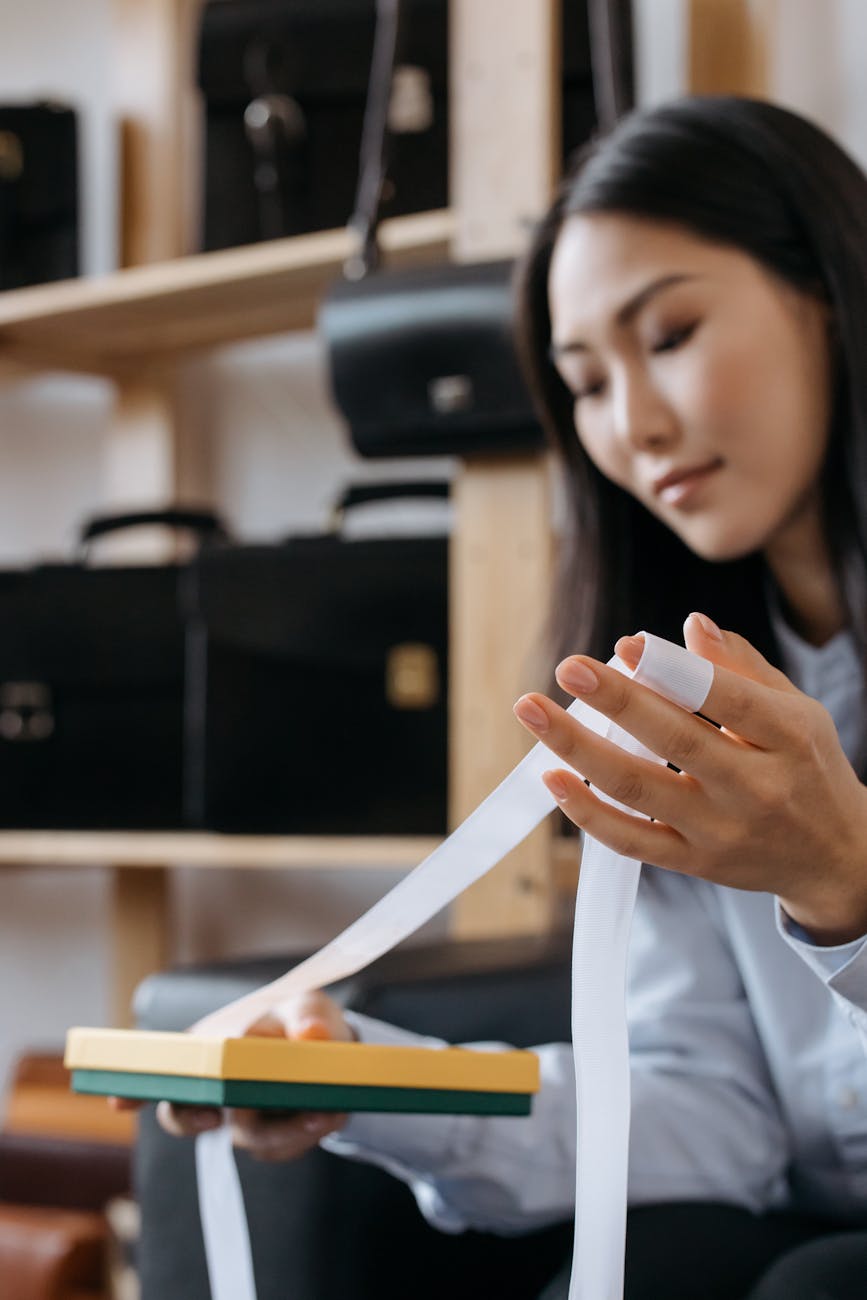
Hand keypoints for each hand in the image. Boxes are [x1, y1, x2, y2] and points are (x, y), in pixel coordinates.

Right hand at [156, 989, 355, 1159]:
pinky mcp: (268, 1137)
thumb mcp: (309, 1006)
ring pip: (246, 1137)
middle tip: (241, 1111)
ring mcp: (238, 1116)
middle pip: (189, 1116)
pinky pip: (277, 1149)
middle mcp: (212, 1085)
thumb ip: (309, 1016)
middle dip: (219, 1118)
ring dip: (287, 1129)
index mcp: (208, 1045)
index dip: (136, 1085)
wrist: (333, 1050)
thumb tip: (310, 1033)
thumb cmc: (303, 1019)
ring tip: (327, 1111)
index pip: (163, 1067)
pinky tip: (331, 1115)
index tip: (118, 1099)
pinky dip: (305, 1135)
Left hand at [513, 611, 866, 944]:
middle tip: (568, 667)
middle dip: (617, 701)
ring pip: (641, 790)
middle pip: (677, 742)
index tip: (624, 644)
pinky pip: (632, 841)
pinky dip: (588, 813)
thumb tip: (688, 626)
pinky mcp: (695, 863)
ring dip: (579, 749)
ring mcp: (722, 831)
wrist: (836, 859)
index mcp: (789, 738)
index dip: (674, 670)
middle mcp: (756, 788)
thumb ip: (740, 668)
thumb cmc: (806, 769)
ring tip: (532, 712)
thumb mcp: (797, 712)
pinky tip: (551, 778)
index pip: (728, 698)